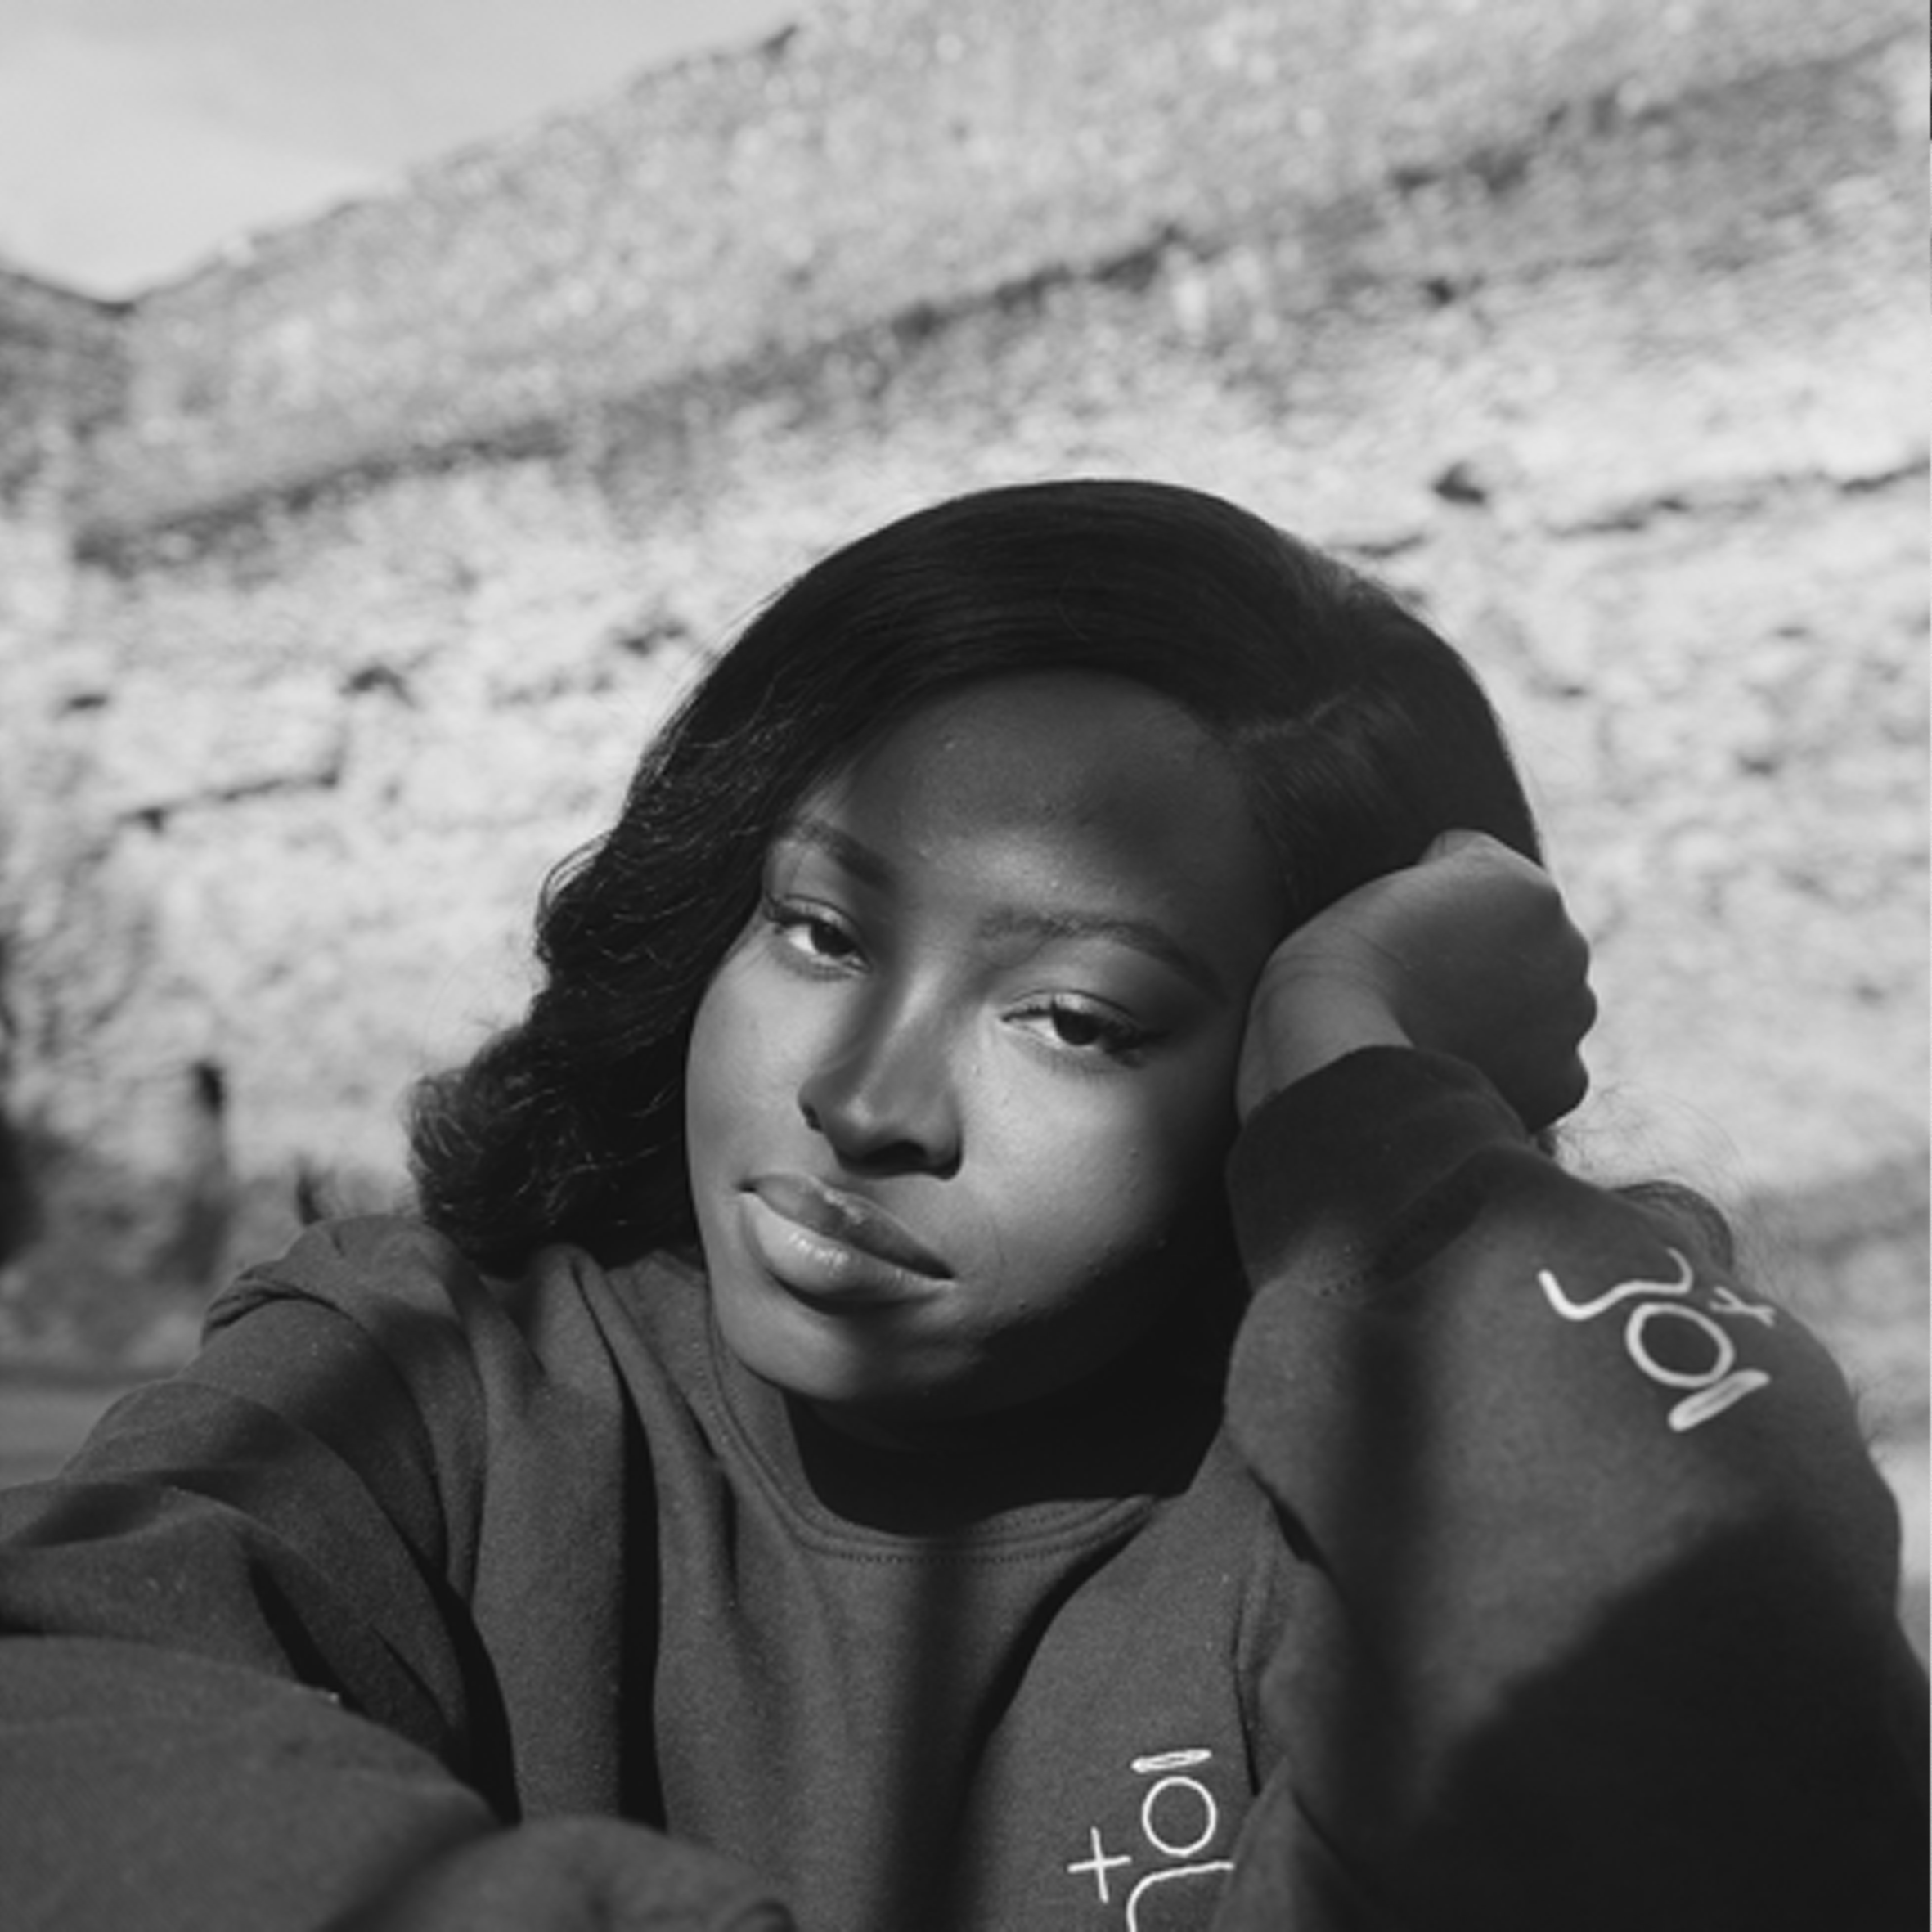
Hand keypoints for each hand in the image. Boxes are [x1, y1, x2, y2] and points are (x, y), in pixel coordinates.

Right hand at [1235, 830, 1595, 1129]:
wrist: (1345, 1046)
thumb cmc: (1349, 962)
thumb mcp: (1392, 879)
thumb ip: (1452, 879)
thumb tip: (1463, 901)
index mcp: (1530, 886)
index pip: (1484, 879)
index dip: (1436, 902)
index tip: (1403, 931)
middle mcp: (1570, 945)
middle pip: (1523, 945)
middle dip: (1486, 958)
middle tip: (1419, 982)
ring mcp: (1572, 1016)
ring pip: (1538, 1006)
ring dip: (1501, 1013)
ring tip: (1434, 1024)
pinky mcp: (1565, 1081)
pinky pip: (1540, 1068)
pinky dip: (1507, 1068)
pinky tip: (1456, 1060)